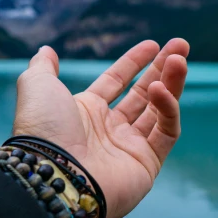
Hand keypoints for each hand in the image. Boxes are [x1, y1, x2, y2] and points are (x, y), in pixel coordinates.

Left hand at [13, 39, 189, 217]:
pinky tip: (161, 89)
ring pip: (160, 110)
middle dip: (163, 69)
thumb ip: (43, 66)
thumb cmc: (43, 129)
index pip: (117, 82)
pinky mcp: (147, 163)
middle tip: (181, 45)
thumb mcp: (36, 86)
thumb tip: (47, 50)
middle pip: (143, 94)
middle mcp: (109, 130)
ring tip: (179, 60)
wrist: (53, 173)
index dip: (134, 62)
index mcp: (86, 112)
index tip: (153, 44)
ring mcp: (129, 147)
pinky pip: (167, 132)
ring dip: (172, 83)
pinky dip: (168, 109)